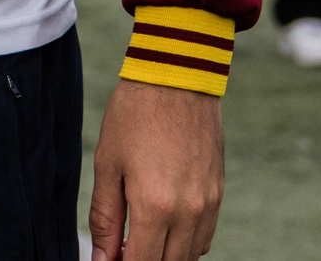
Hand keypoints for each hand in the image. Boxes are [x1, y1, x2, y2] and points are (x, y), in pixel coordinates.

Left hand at [88, 80, 222, 260]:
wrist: (176, 78)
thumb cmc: (134, 115)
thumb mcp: (107, 164)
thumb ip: (105, 217)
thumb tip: (102, 258)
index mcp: (155, 206)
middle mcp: (189, 212)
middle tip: (120, 250)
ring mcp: (209, 204)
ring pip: (190, 255)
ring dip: (165, 256)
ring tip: (138, 240)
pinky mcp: (219, 193)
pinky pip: (204, 237)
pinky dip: (185, 244)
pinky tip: (163, 229)